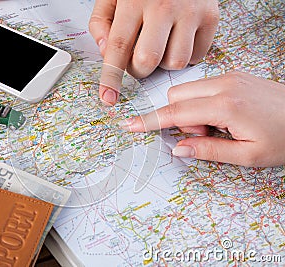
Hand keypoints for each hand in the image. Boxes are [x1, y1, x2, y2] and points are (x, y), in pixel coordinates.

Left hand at [89, 0, 218, 104]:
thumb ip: (101, 21)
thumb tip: (105, 52)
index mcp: (135, 0)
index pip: (119, 46)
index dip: (111, 77)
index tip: (108, 98)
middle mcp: (164, 6)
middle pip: (148, 61)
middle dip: (138, 69)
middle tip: (137, 59)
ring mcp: (191, 12)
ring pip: (175, 63)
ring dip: (163, 62)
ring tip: (161, 43)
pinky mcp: (211, 17)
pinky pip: (196, 56)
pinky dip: (185, 55)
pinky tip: (178, 39)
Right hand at [121, 71, 284, 166]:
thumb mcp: (248, 155)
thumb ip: (208, 151)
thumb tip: (178, 149)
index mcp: (226, 106)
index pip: (175, 113)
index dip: (149, 121)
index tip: (129, 124)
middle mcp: (225, 85)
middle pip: (177, 97)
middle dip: (180, 118)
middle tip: (205, 135)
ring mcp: (230, 77)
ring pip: (188, 91)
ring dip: (193, 111)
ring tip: (218, 127)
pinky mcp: (235, 76)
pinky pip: (203, 87)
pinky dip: (204, 103)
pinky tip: (224, 116)